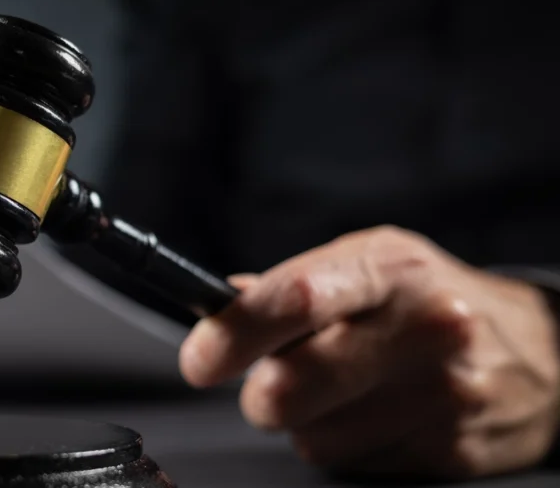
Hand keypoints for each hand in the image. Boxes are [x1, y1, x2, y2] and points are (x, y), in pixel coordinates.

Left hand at [180, 225, 559, 479]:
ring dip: (308, 422)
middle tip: (267, 385)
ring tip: (346, 391)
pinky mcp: (453, 450)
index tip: (201, 358)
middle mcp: (424, 327)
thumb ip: (297, 282)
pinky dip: (349, 443)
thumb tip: (221, 305)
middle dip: (260, 395)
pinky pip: (353, 463)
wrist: (544, 351)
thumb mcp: (373, 263)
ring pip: (313, 437)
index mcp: (391, 269)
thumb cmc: (431, 298)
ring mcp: (444, 394)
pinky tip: (381, 414)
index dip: (235, 333)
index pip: (298, 296)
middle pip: (293, 386)